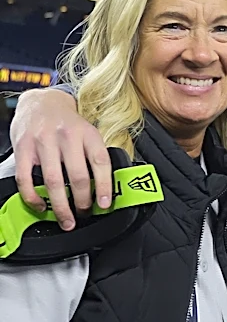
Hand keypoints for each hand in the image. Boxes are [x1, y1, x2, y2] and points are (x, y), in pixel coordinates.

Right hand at [10, 88, 111, 230]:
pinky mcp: (23, 147)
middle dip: (83, 201)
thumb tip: (108, 186)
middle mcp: (67, 136)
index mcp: (88, 133)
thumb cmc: (67, 123)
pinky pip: (26, 178)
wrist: (41, 102)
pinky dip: (33, 197)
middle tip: (85, 214)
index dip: (104, 186)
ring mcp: (43, 141)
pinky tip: (41, 206)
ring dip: (61, 206)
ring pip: (54, 181)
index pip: (101, 162)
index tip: (105, 204)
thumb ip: (95, 155)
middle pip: (78, 176)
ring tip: (67, 220)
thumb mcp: (88, 132)